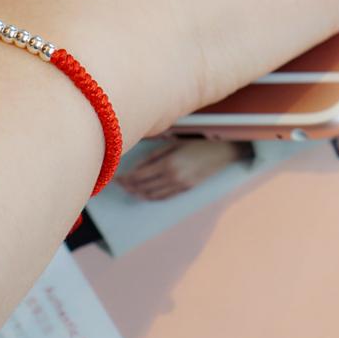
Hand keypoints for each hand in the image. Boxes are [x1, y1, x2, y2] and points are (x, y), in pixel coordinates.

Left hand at [115, 139, 251, 200]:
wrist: (223, 150)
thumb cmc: (197, 140)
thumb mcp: (174, 142)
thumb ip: (154, 154)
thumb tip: (136, 165)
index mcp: (168, 163)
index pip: (139, 176)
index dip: (126, 179)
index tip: (115, 178)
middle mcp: (173, 177)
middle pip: (144, 187)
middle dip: (129, 186)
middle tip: (118, 184)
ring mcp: (181, 185)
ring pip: (154, 195)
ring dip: (139, 193)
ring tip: (128, 190)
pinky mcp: (187, 189)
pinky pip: (165, 197)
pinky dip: (153, 197)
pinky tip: (145, 194)